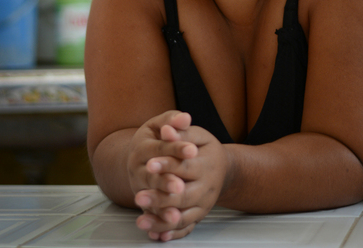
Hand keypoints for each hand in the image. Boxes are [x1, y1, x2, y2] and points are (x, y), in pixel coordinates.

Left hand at [131, 115, 228, 240]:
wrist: (223, 167)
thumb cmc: (206, 148)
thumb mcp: (197, 134)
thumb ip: (181, 131)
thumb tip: (167, 129)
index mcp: (208, 163)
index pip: (186, 166)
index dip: (167, 165)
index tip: (149, 164)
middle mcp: (208, 187)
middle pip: (184, 196)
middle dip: (160, 198)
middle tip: (139, 197)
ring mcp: (204, 204)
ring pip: (183, 217)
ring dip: (161, 220)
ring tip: (141, 220)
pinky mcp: (199, 215)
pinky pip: (185, 228)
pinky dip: (170, 233)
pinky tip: (155, 234)